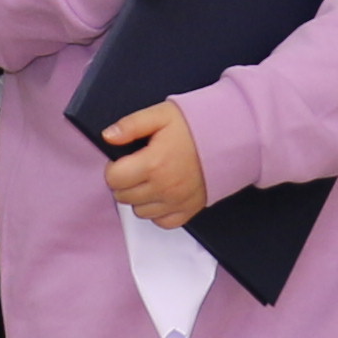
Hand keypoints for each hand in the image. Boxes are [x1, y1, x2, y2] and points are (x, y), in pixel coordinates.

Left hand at [100, 99, 210, 228]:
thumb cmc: (195, 126)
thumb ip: (131, 125)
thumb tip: (108, 136)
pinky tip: (162, 194)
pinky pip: (161, 222)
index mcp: (152, 163)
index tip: (124, 160)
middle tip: (137, 166)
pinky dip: (157, 211)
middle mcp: (163, 187)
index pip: (113, 179)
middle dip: (124, 182)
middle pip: (123, 197)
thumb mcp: (160, 114)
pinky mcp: (188, 211)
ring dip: (139, 197)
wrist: (229, 139)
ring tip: (151, 178)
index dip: (114, 168)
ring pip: (139, 211)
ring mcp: (176, 202)